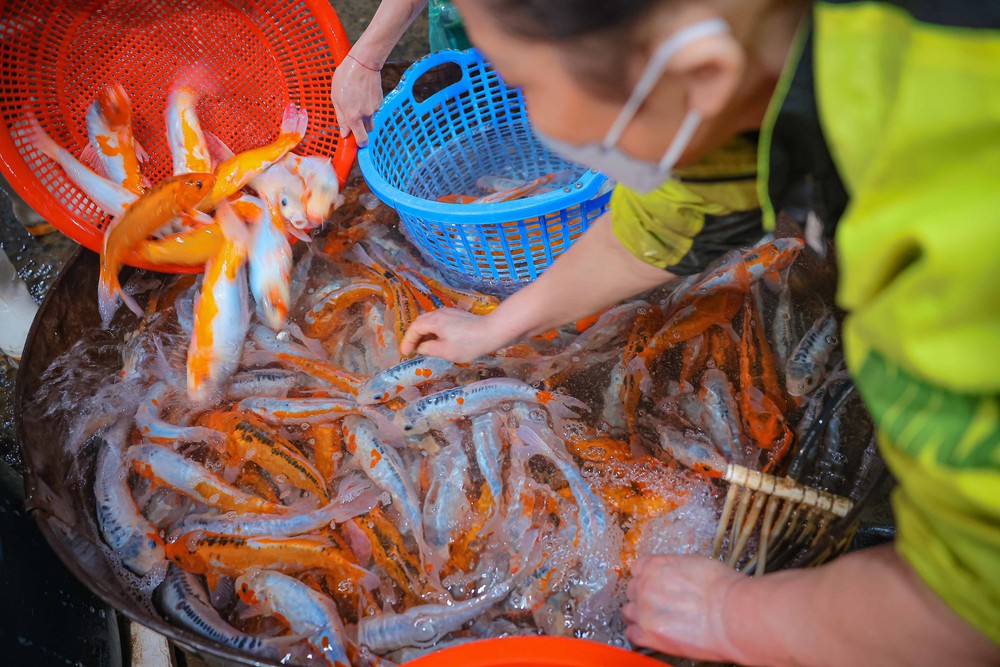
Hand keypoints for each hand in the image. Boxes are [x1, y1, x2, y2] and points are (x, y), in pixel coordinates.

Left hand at [331, 55, 383, 146]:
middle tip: (353, 118)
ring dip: (365, 116)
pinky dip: (369, 105)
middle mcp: (366, 115)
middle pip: (368, 131)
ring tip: (357, 100)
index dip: (359, 143)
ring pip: (371, 119)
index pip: (362, 140)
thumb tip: (344, 133)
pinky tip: (363, 94)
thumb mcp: (335, 98)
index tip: (355, 140)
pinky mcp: (380, 100)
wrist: (363, 63)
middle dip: (362, 128)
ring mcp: (375, 108)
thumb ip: (341, 118)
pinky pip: (375, 109)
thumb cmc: (345, 77)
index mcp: (353, 116)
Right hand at [400, 308, 510, 361]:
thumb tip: (421, 348)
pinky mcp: (458, 316)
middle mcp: (439, 313)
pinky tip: (438, 341)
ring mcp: (449, 313)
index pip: (414, 329)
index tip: (405, 353)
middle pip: (420, 322)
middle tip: (411, 349)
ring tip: (423, 347)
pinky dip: (433, 331)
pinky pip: (439, 322)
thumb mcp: (446, 351)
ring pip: (430, 321)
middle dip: (414, 336)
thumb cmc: (469, 344)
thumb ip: (430, 349)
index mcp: (434, 321)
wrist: (493, 332)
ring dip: (424, 333)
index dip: (407, 341)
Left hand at [622, 555, 742, 662]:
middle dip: (643, 597)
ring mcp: (644, 611)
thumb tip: (675, 576)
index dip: (645, 578)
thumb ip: (674, 569)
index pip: (637, 569)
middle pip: (632, 590)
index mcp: (655, 565)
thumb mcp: (695, 563)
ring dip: (639, 615)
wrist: (731, 614)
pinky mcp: (649, 635)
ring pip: (628, 612)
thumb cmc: (722, 588)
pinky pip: (631, 634)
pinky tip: (649, 635)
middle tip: (658, 605)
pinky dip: (638, 635)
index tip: (652, 585)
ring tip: (655, 621)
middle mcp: (644, 585)